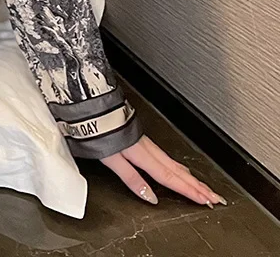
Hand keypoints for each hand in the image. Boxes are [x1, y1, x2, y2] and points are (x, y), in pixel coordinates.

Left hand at [101, 134, 227, 206]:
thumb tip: (150, 197)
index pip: (170, 178)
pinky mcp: (141, 139)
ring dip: (189, 176)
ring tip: (202, 186)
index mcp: (142, 156)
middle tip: (215, 197)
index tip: (206, 200)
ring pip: (173, 163)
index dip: (189, 191)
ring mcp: (146, 143)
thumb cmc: (99, 133)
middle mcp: (148, 149)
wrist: (93, 109)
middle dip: (197, 185)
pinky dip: (176, 165)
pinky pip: (165, 156)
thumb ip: (132, 178)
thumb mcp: (112, 160)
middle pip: (177, 171)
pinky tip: (178, 167)